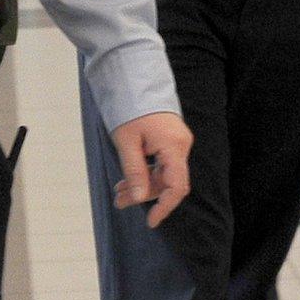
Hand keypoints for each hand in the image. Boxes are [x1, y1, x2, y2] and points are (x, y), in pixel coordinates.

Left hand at [109, 111, 192, 227]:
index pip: (177, 186)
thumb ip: (135, 171)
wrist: (135, 78)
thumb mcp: (126, 142)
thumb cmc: (130, 108)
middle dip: (144, 195)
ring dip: (141, 184)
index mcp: (174, 146)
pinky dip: (144, 171)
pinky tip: (127, 179)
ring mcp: (177, 141)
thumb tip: (141, 198)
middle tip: (119, 202)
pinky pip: (161, 162)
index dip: (165, 207)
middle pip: (167, 181)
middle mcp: (180, 145)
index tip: (151, 222)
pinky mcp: (170, 138)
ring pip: (162, 173)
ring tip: (118, 192)